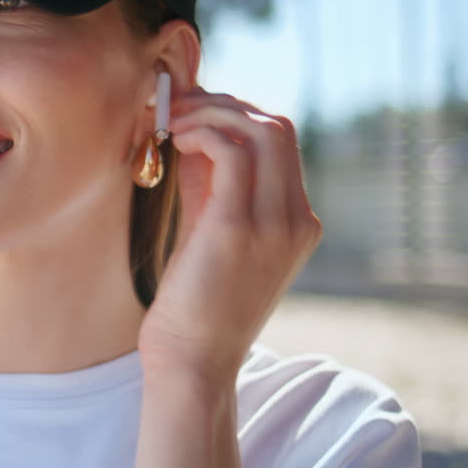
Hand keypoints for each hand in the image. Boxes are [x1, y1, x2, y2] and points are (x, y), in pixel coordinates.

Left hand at [137, 89, 321, 380]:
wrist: (192, 363)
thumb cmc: (193, 302)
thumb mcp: (209, 230)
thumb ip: (209, 183)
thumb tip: (191, 129)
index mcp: (296, 221)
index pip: (279, 141)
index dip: (233, 114)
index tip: (189, 111)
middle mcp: (298, 220)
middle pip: (277, 127)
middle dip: (223, 105)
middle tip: (176, 107)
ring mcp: (276, 224)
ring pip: (260, 130)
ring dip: (209, 113)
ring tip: (169, 121)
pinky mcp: (241, 229)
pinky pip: (231, 152)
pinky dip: (200, 133)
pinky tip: (171, 142)